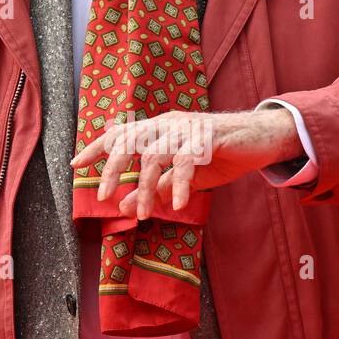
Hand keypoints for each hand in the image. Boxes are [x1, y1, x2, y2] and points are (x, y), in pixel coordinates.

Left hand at [69, 106, 301, 220]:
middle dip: (112, 170)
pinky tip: (178, 206)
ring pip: (155, 156)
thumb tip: (121, 207)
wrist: (263, 139)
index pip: (120, 134)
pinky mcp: (209, 138)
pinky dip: (180, 185)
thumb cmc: (222, 156)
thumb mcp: (182, 178)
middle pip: (130, 141)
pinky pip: (187, 162)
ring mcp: (189, 128)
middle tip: (103, 198)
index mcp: (160, 128)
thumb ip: (153, 189)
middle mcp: (169, 123)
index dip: (96, 147)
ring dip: (145, 188)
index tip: (75, 165)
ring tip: (142, 215)